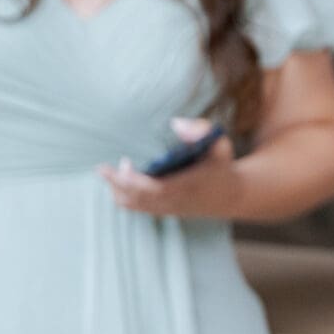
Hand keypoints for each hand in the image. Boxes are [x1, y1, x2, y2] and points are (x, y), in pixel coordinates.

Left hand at [99, 118, 239, 219]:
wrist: (230, 196)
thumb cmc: (220, 166)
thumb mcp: (220, 144)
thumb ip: (201, 131)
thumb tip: (175, 123)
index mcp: (187, 186)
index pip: (155, 189)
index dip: (135, 181)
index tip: (123, 164)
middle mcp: (173, 201)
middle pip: (135, 199)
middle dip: (116, 184)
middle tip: (103, 168)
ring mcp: (165, 208)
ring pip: (132, 205)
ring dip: (117, 189)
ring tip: (118, 168)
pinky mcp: (161, 210)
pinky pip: (134, 207)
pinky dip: (122, 194)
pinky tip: (124, 177)